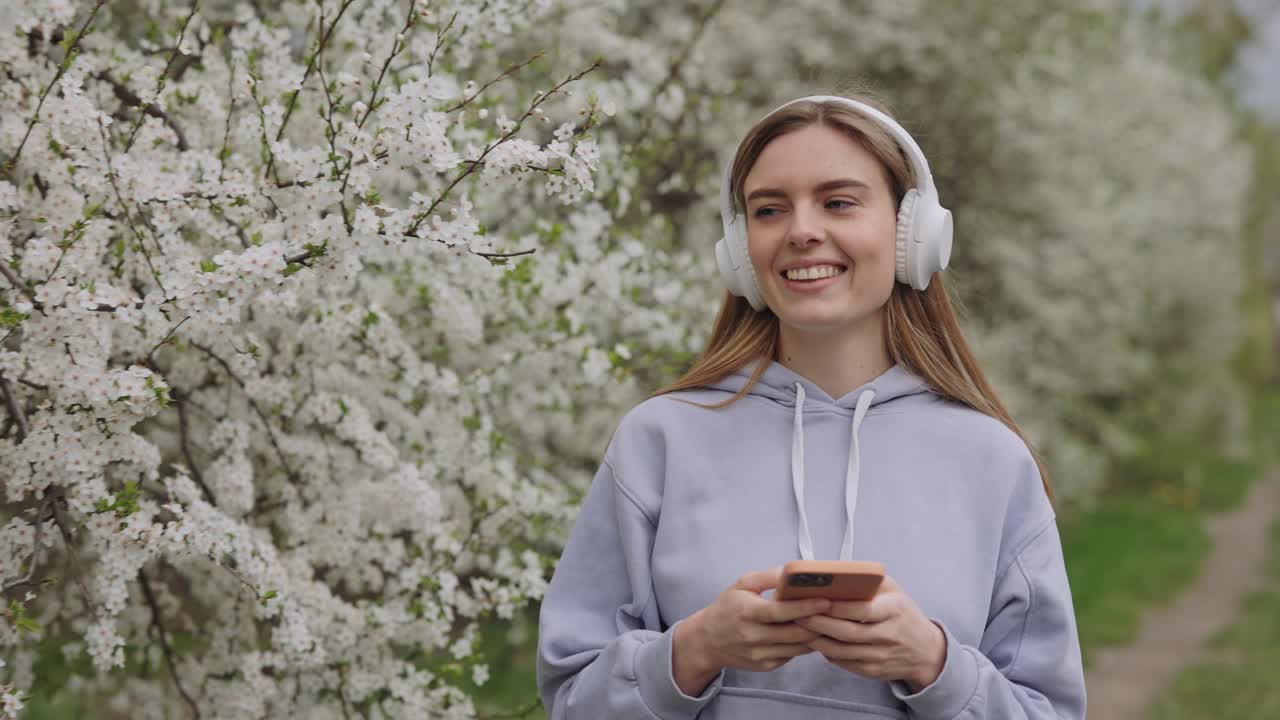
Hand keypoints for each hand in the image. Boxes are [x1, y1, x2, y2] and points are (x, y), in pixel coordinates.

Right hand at [673, 567, 829, 693]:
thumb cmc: (728, 608)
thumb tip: (795, 573)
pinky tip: (811, 633)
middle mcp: (753, 637)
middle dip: (819, 623)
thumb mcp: (742, 584)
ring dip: (816, 635)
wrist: (707, 641)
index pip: (781, 612)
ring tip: (830, 621)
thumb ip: (768, 576)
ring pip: (798, 647)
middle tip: (838, 611)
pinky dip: (804, 644)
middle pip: (795, 633)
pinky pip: (792, 655)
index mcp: (747, 613)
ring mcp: (760, 655)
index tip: (827, 600)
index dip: (806, 607)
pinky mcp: (766, 666)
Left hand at [795, 574, 946, 691]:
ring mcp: (880, 656)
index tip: (815, 599)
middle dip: (819, 623)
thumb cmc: (903, 614)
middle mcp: (888, 635)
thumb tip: (836, 573)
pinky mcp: (872, 671)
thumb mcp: (894, 591)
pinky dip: (826, 652)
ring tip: (800, 626)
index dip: (836, 607)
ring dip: (818, 639)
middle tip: (798, 613)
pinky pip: (844, 662)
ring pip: (842, 651)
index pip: (861, 610)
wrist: (926, 651)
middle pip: (847, 632)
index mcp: (894, 610)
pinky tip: (815, 641)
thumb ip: (869, 580)